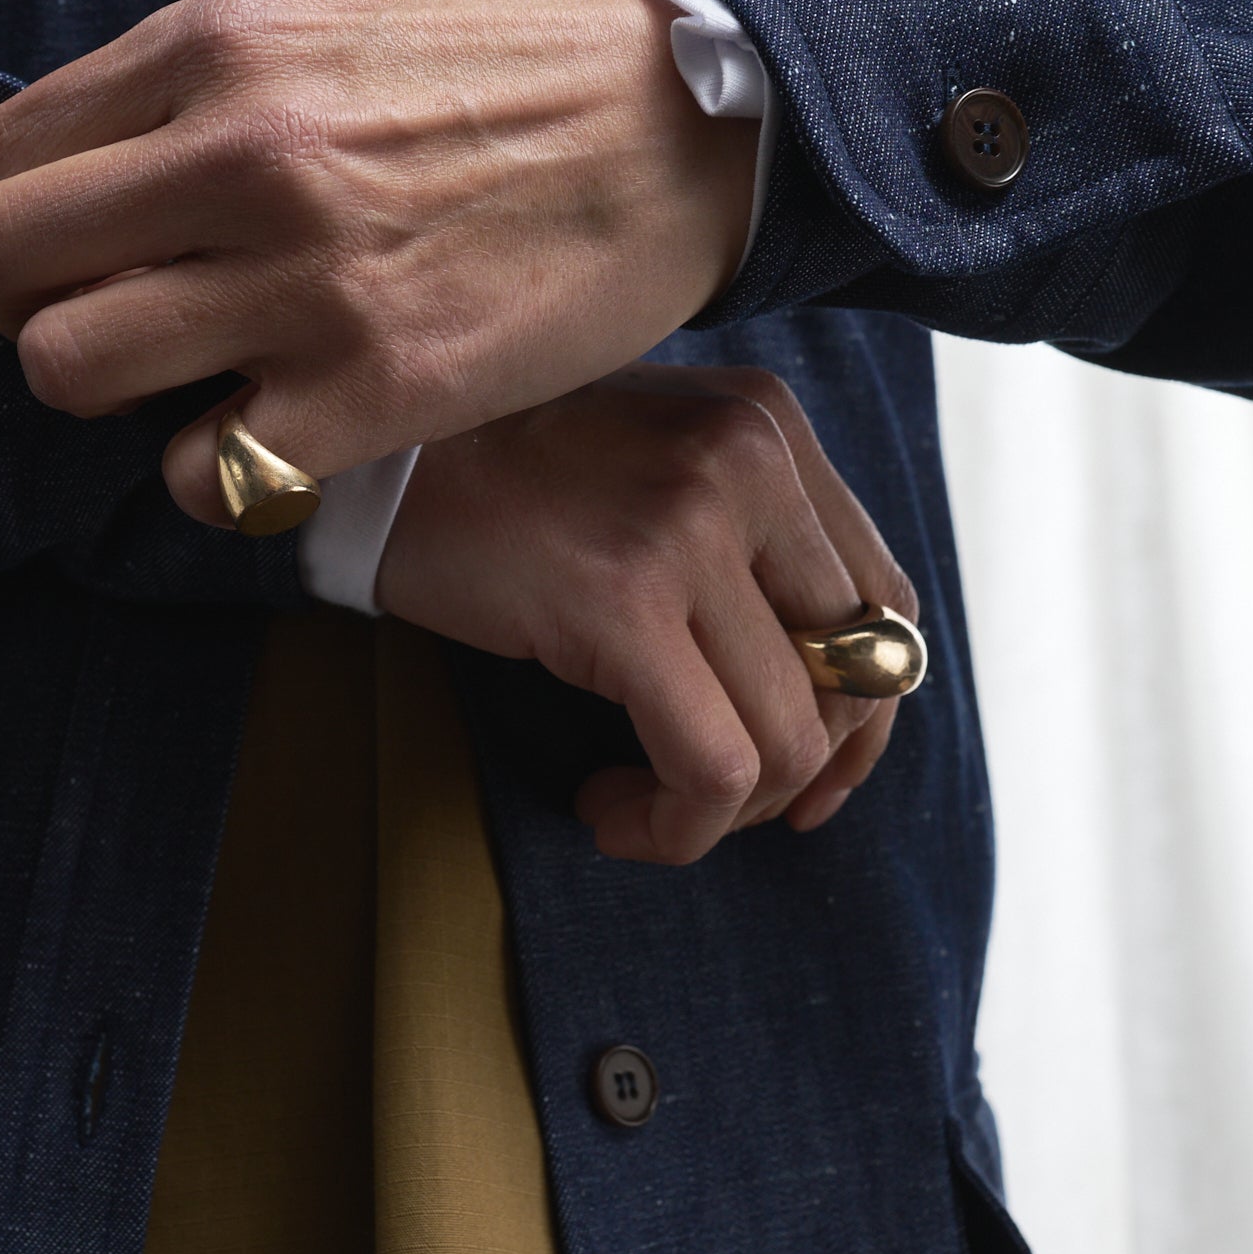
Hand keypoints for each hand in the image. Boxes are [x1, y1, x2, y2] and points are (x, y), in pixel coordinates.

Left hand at [0, 0, 757, 522]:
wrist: (683, 116)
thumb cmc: (508, 60)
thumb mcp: (329, 11)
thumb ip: (200, 83)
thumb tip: (90, 167)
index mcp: (218, 46)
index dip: (15, 220)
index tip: (70, 249)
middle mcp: (240, 156)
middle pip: (2, 270)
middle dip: (27, 308)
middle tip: (104, 321)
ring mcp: (304, 282)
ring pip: (69, 372)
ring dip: (108, 394)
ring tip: (182, 380)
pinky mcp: (376, 393)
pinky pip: (205, 476)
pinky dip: (215, 475)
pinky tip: (267, 438)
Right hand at [375, 367, 919, 863]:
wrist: (368, 460)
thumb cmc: (496, 486)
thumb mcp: (646, 475)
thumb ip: (739, 546)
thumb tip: (814, 700)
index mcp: (770, 427)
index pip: (884, 603)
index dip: (859, 719)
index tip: (801, 782)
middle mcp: (752, 461)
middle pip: (854, 680)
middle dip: (792, 777)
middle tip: (698, 806)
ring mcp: (692, 525)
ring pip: (787, 740)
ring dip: (719, 815)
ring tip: (634, 809)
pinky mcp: (625, 599)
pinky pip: (711, 767)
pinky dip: (673, 826)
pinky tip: (602, 812)